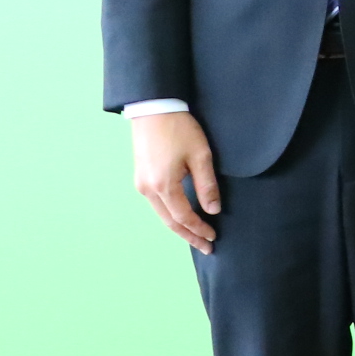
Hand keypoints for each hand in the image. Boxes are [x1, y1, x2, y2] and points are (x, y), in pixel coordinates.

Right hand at [131, 112, 220, 253]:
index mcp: (163, 185)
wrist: (154, 108)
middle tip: (206, 247)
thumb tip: (213, 210)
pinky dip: (170, 215)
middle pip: (169, 221)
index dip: (199, 229)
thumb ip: (207, 185)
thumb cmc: (179, 129)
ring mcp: (141, 183)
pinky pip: (156, 204)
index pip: (184, 217)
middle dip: (189, 236)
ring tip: (196, 236)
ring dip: (179, 227)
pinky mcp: (141, 177)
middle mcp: (148, 189)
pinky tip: (181, 217)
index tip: (213, 237)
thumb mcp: (200, 156)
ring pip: (161, 214)